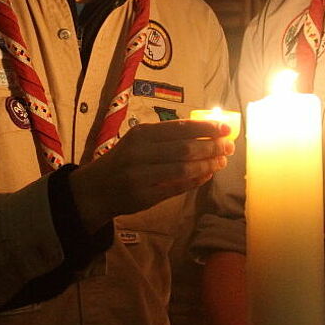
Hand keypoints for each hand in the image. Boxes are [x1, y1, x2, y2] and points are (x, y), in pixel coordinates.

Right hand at [69, 119, 232, 232]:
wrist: (96, 188)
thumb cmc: (123, 160)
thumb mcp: (138, 141)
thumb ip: (165, 136)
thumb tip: (204, 131)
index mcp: (140, 134)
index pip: (179, 128)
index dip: (205, 128)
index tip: (225, 128)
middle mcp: (140, 153)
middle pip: (184, 149)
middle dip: (211, 147)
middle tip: (228, 146)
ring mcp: (141, 176)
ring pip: (182, 169)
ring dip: (206, 165)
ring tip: (221, 161)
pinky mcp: (144, 196)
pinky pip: (176, 187)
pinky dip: (195, 180)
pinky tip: (207, 175)